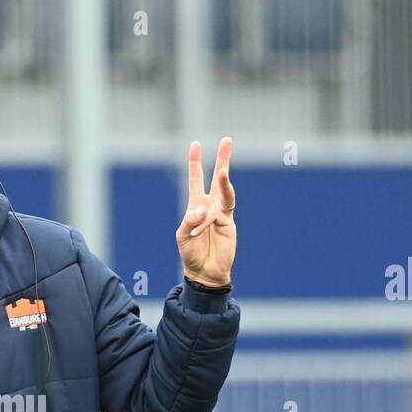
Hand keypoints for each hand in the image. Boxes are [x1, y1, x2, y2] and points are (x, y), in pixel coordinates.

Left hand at [176, 137, 236, 287]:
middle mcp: (210, 206)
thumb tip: (201, 209)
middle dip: (222, 159)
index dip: (195, 163)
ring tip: (224, 170)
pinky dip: (211, 213)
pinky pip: (223, 211)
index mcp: (195, 206)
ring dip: (224, 181)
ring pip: (225, 191)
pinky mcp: (229, 223)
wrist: (204, 271)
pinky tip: (204, 215)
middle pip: (217, 178)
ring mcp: (221, 213)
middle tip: (227, 140)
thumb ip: (190, 220)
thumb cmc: (191, 254)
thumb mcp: (183, 236)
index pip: (196, 179)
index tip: (195, 145)